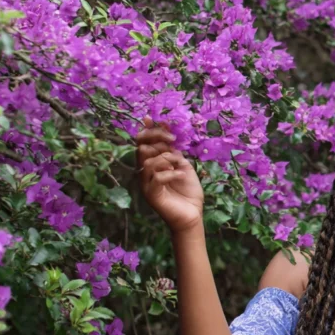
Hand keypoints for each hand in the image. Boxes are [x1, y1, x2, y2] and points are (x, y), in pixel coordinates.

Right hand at [136, 117, 203, 232]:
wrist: (192, 214)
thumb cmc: (188, 192)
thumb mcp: (183, 166)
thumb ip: (174, 151)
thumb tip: (167, 131)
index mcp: (153, 164)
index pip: (144, 143)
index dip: (148, 130)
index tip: (156, 120)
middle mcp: (146, 172)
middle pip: (142, 148)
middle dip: (157, 140)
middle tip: (172, 141)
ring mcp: (147, 184)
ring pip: (148, 162)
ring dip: (166, 158)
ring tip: (179, 164)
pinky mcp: (152, 194)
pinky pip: (157, 177)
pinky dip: (171, 173)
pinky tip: (181, 175)